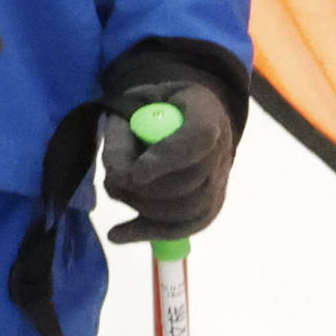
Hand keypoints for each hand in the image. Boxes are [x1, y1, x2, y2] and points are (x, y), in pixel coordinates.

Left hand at [97, 52, 240, 240]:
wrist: (183, 117)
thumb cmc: (155, 106)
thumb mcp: (134, 102)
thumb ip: (122, 129)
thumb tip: (115, 171)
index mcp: (206, 111)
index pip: (199, 138)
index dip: (168, 158)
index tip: (136, 173)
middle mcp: (222, 147)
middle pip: (193, 181)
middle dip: (146, 189)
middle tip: (113, 180)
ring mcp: (220, 179)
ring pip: (188, 209)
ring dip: (144, 207)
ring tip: (115, 191)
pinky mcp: (210, 206)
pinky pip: (186, 227)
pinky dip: (149, 232)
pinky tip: (118, 234)